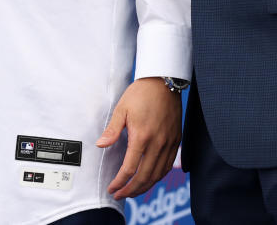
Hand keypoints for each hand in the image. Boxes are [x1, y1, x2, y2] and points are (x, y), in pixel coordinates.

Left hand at [96, 76, 182, 198]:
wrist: (164, 81)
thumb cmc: (141, 93)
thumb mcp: (122, 109)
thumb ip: (112, 130)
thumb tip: (101, 145)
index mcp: (142, 136)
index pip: (130, 168)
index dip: (120, 182)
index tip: (113, 188)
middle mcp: (158, 143)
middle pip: (145, 176)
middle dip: (131, 190)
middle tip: (120, 194)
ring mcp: (169, 143)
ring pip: (158, 174)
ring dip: (145, 186)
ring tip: (133, 191)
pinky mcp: (176, 140)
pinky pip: (168, 165)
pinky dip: (158, 176)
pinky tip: (150, 179)